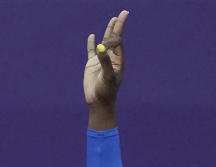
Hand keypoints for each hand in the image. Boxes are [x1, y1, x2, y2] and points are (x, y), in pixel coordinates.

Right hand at [84, 10, 128, 128]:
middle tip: (121, 14)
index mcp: (117, 59)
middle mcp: (111, 58)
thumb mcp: (108, 76)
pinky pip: (92, 51)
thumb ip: (105, 62)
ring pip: (104, 42)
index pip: (118, 39)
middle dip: (117, 26)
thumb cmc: (107, 91)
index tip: (124, 14)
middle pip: (114, 38)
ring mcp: (101, 61)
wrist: (99, 102)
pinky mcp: (92, 65)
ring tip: (112, 21)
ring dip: (107, 32)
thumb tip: (101, 48)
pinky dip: (92, 44)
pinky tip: (92, 36)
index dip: (120, 26)